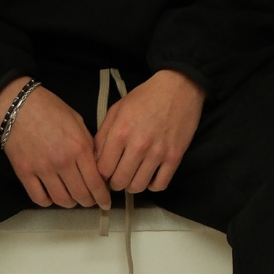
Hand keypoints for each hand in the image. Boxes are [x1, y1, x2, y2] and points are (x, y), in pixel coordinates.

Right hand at [0, 78, 111, 208]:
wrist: (18, 104)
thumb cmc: (51, 109)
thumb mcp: (78, 122)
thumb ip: (89, 145)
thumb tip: (98, 167)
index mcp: (80, 148)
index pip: (96, 182)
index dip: (103, 197)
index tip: (106, 203)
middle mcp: (63, 162)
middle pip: (80, 195)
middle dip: (89, 202)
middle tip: (90, 201)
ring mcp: (42, 169)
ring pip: (61, 200)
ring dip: (70, 203)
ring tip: (73, 199)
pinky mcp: (24, 172)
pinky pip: (38, 198)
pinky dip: (47, 202)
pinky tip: (51, 196)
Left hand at [94, 69, 204, 193]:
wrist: (179, 87)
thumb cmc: (145, 97)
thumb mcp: (117, 110)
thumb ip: (103, 135)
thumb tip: (95, 159)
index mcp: (120, 132)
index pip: (103, 169)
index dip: (100, 174)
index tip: (104, 172)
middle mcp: (138, 146)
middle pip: (119, 182)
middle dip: (115, 182)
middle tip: (118, 175)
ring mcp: (158, 153)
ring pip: (138, 186)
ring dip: (132, 185)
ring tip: (133, 175)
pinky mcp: (175, 157)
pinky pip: (160, 185)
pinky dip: (152, 185)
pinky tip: (150, 175)